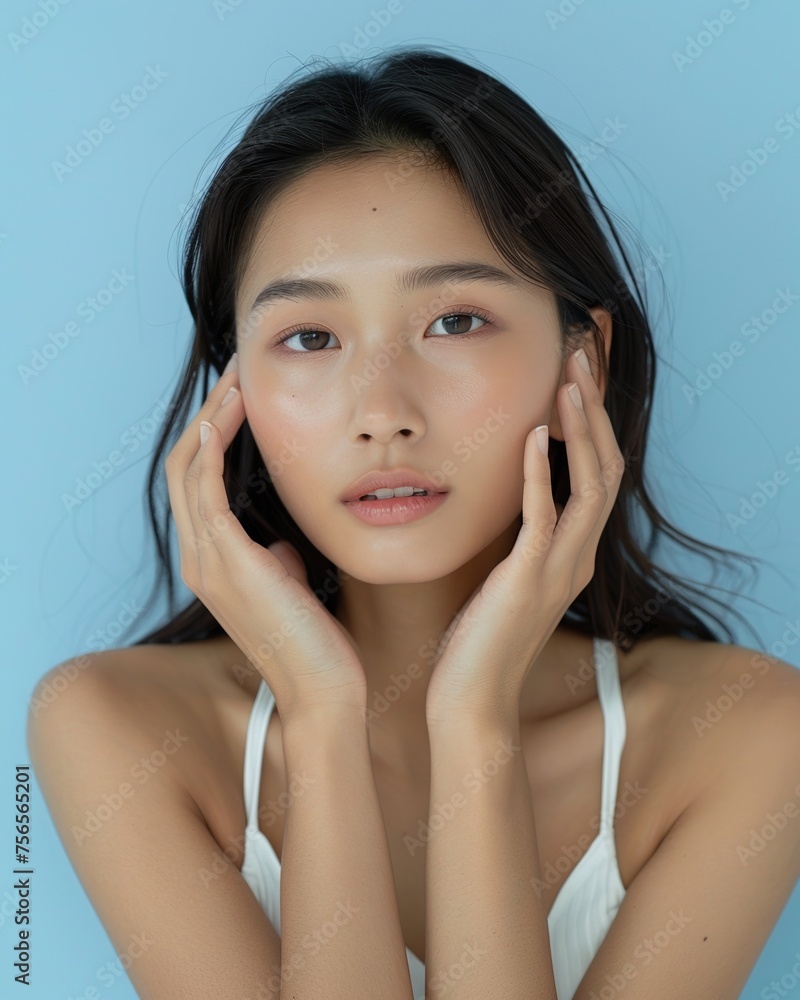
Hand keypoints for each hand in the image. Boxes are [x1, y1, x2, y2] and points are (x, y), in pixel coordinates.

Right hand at [164, 356, 367, 718]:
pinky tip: (223, 419)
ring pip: (189, 471)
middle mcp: (199, 559)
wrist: (323, 690)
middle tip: (237, 374)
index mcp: (212, 562)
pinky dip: (209, 452)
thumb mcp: (288, 589)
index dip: (213, 435)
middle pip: (185, 466)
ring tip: (236, 381)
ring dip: (211, 420)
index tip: (241, 398)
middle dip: (209, 414)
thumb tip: (281, 542)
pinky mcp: (229, 565)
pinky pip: (205, 494)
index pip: (197, 482)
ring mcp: (208, 563)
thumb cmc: (314, 642)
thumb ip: (275, 560)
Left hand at [424, 348, 624, 727]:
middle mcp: (576, 557)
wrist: (470, 701)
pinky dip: (540, 473)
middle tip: (582, 357)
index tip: (578, 374)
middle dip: (596, 410)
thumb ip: (517, 537)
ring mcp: (558, 569)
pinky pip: (544, 517)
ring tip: (569, 381)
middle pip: (607, 467)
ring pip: (590, 485)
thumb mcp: (504, 577)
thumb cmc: (478, 640)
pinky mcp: (527, 581)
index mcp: (571, 553)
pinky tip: (531, 434)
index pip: (597, 473)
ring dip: (580, 430)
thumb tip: (506, 494)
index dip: (594, 422)